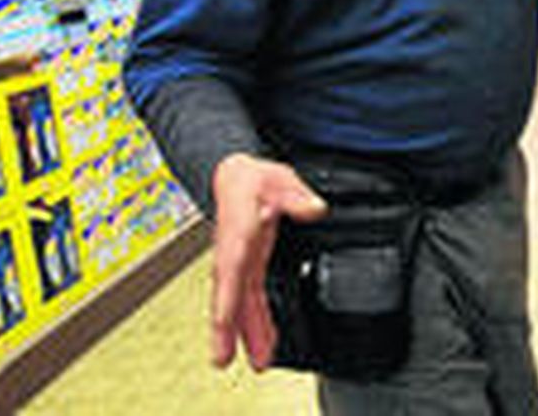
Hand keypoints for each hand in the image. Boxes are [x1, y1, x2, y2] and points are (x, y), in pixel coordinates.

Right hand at [209, 153, 326, 370]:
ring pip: (240, 305)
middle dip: (226, 329)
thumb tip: (314, 207)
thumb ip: (295, 195)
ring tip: (257, 363)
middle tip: (222, 360)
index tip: (223, 320)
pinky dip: (257, 323)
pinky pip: (251, 300)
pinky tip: (265, 344)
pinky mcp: (249, 268)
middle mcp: (233, 254)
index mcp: (236, 233)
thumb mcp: (278, 178)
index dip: (226, 295)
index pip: (229, 268)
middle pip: (228, 296)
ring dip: (246, 334)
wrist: (236, 174)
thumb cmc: (252, 177)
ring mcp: (240, 264)